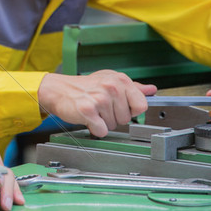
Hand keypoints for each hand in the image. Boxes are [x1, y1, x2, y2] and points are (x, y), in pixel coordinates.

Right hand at [38, 70, 156, 137]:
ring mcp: (99, 98)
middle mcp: (111, 87)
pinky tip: (88, 118)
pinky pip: (101, 130)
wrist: (58, 90)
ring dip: (103, 122)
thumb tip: (151, 90)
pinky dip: (94, 128)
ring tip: (94, 111)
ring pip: (113, 126)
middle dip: (114, 117)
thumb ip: (132, 87)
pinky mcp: (87, 110)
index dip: (131, 110)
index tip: (120, 107)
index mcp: (119, 80)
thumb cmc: (85, 87)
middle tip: (101, 108)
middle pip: (126, 119)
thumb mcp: (109, 80)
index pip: (141, 105)